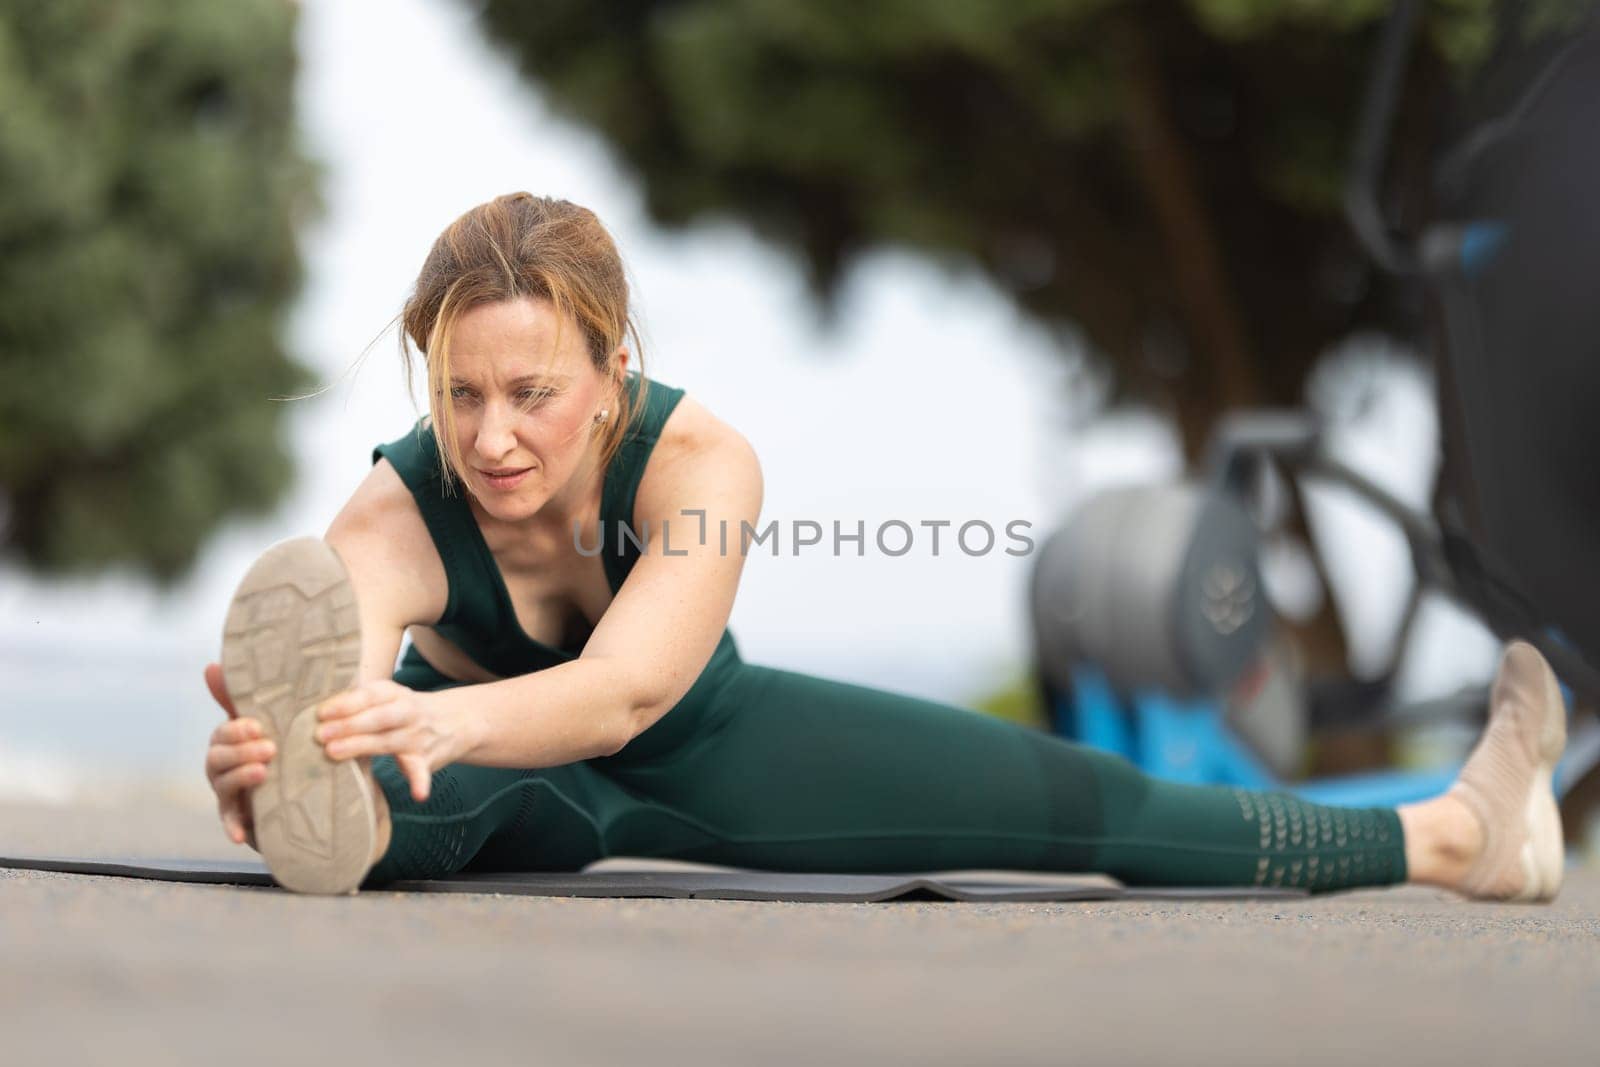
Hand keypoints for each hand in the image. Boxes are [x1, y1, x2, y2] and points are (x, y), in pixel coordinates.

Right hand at [202, 662, 272, 847]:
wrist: (300, 793)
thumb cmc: (281, 748)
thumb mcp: (274, 722)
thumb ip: (247, 697)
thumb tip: (211, 665)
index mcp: (230, 741)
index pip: (223, 732)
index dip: (236, 729)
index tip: (258, 725)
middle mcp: (223, 767)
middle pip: (218, 757)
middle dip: (240, 751)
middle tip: (270, 747)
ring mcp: (229, 793)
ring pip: (223, 785)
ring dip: (240, 777)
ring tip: (264, 772)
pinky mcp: (239, 818)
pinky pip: (230, 823)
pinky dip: (232, 827)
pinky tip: (240, 834)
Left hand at [314, 680, 467, 802]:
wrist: (459, 720)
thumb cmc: (406, 711)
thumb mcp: (389, 697)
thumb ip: (359, 702)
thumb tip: (315, 716)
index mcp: (395, 694)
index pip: (370, 695)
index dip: (346, 703)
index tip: (321, 712)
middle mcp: (407, 712)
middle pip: (378, 717)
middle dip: (349, 724)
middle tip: (320, 734)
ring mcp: (417, 736)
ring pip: (389, 741)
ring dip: (362, 746)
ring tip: (333, 753)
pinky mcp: (426, 759)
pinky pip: (422, 772)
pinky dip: (421, 783)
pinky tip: (417, 795)